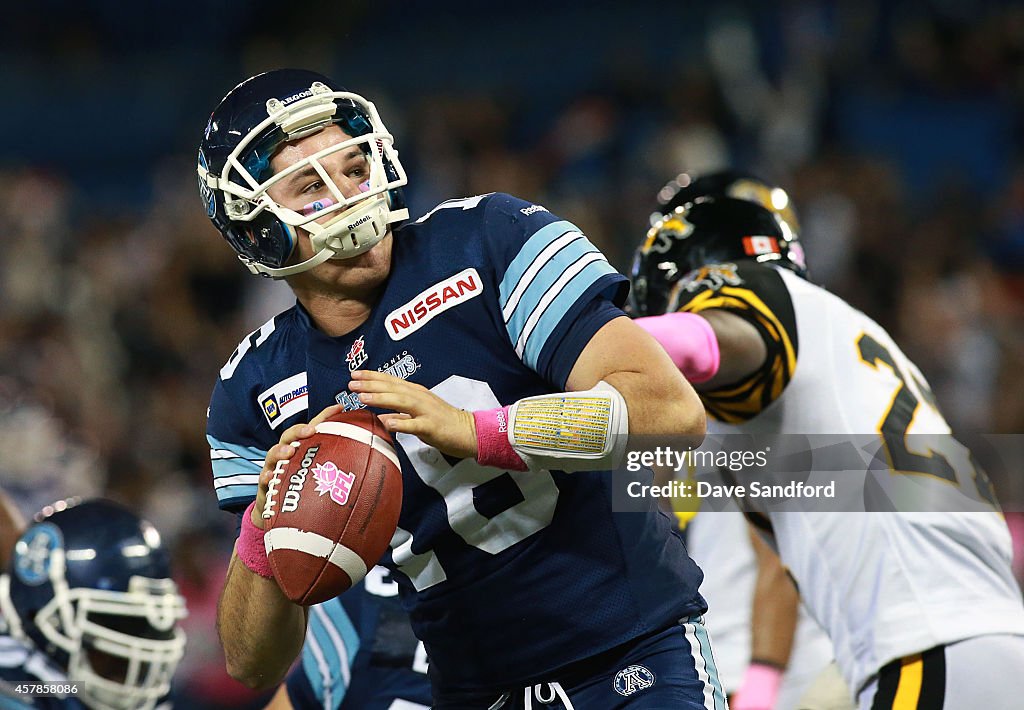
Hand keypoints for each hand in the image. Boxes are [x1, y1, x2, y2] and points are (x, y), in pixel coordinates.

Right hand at [251, 404, 344, 528]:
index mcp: (304, 450)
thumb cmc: (305, 493)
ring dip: (281, 450)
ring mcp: (275, 468)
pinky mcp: (265, 486)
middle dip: (300, 430)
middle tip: (311, 430)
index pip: (315, 429)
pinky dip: (267, 477)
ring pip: (274, 453)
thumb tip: (375, 467)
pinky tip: (271, 477)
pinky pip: (264, 480)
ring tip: (290, 451)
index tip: (340, 408)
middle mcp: (288, 455)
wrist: (279, 516)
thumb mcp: (324, 479)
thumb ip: (344, 470)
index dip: (325, 416)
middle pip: (291, 435)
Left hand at [349, 370, 476, 458]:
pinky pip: (415, 425)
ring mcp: (427, 411)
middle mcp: (420, 398)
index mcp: (416, 393)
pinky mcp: (432, 426)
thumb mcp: (419, 416)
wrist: (470, 432)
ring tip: (363, 397)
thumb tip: (382, 419)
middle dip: (371, 384)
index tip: (355, 374)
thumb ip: (401, 415)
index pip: (391, 381)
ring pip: (402, 401)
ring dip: (381, 398)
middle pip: (393, 388)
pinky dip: (401, 423)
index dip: (373, 377)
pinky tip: (388, 423)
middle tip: (352, 383)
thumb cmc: (444, 424)